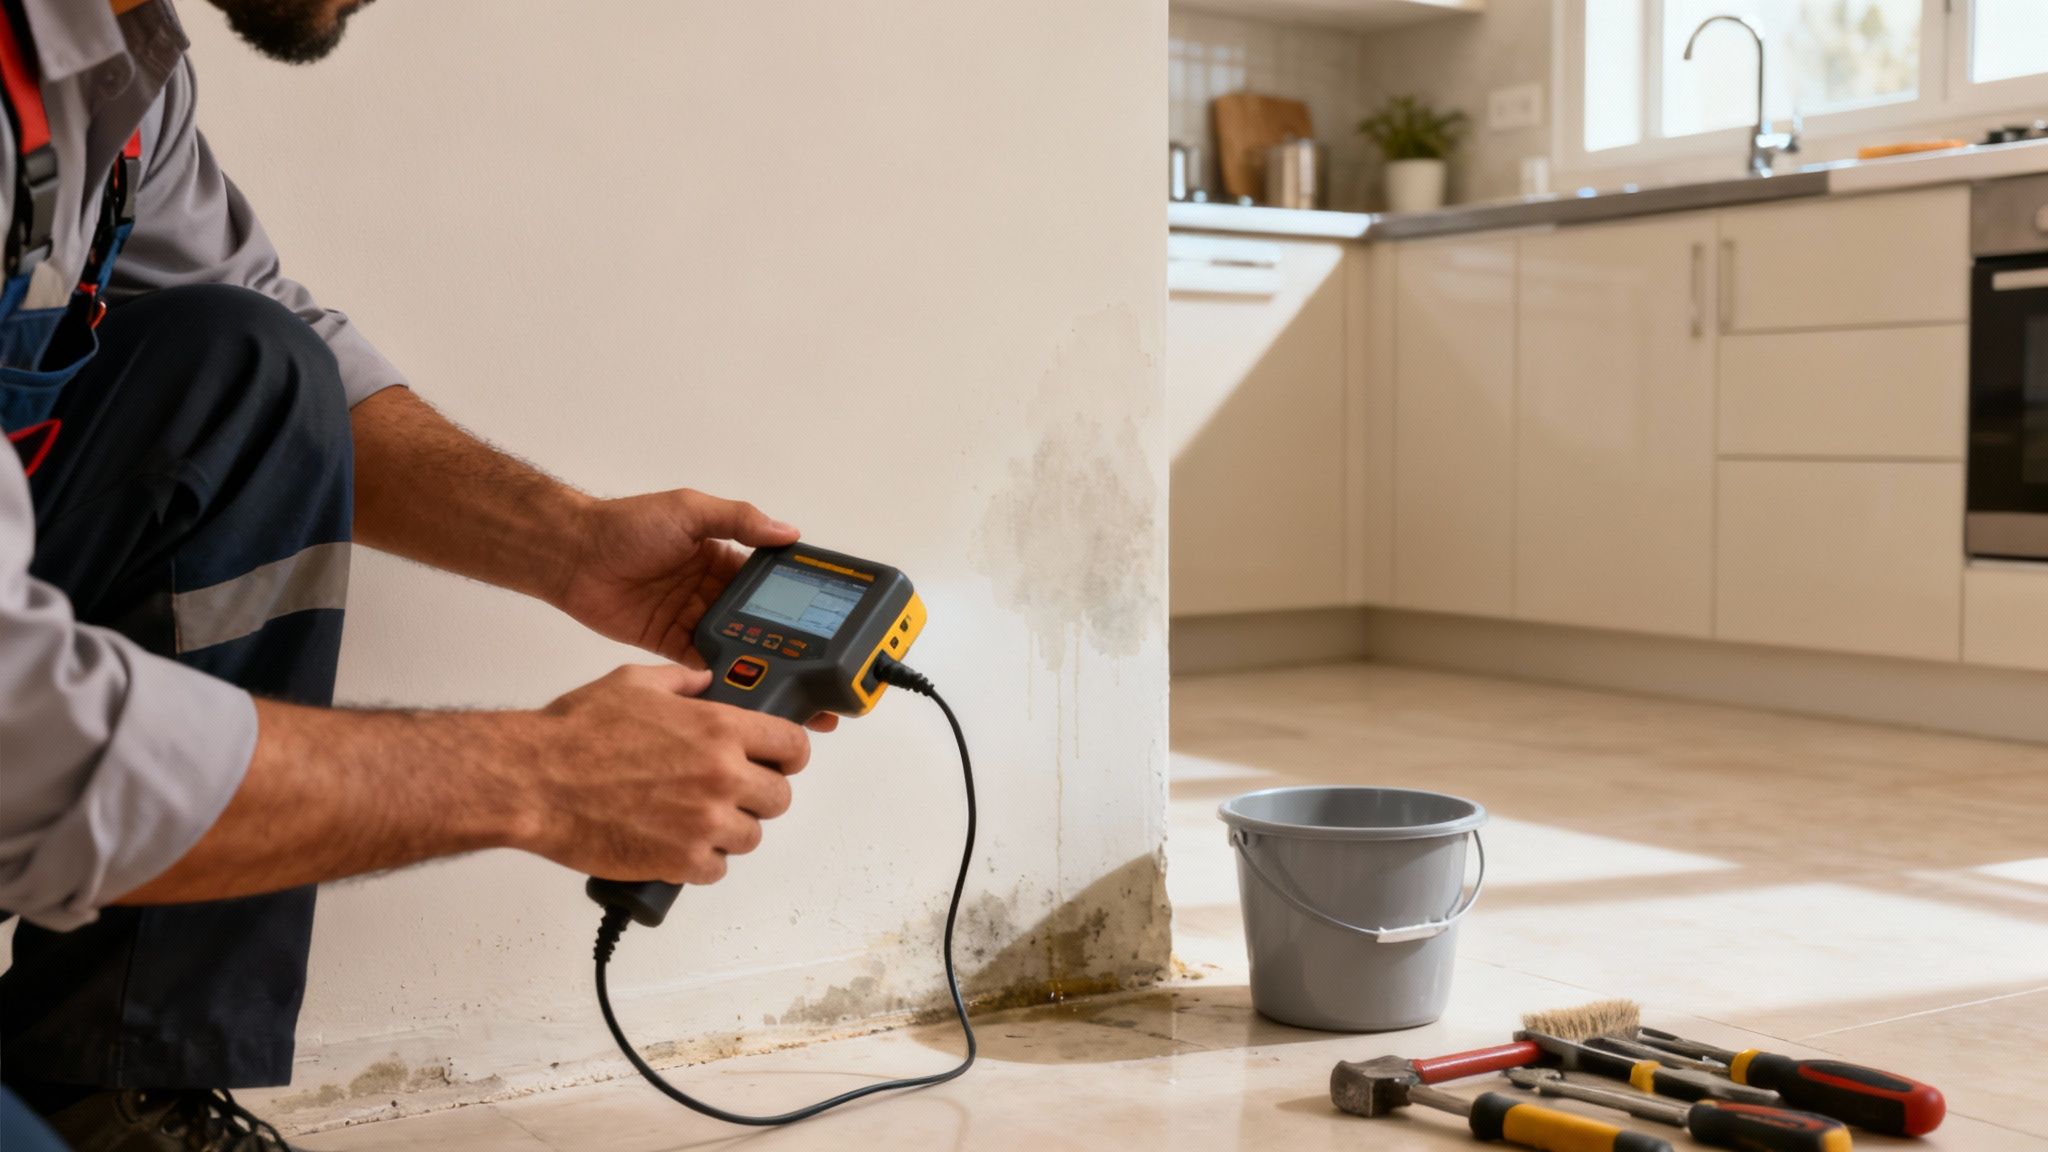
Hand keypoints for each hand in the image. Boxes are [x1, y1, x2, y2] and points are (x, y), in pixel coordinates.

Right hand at [523, 664, 808, 884]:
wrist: (534, 782)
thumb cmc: (576, 733)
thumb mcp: (633, 684)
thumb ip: (680, 681)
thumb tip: (703, 680)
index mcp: (719, 729)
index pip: (793, 746)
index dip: (789, 755)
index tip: (779, 761)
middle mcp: (722, 776)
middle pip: (779, 798)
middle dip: (758, 795)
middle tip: (728, 793)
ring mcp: (705, 822)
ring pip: (750, 837)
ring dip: (729, 831)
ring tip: (695, 820)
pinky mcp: (681, 862)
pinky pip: (716, 870)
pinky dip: (700, 862)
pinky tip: (677, 846)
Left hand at [556, 488, 836, 731]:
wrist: (573, 555)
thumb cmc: (627, 525)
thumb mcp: (689, 511)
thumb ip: (738, 520)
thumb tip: (788, 531)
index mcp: (723, 556)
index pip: (770, 583)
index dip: (795, 601)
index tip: (825, 621)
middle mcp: (712, 589)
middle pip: (758, 620)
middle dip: (786, 642)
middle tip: (818, 668)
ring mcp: (692, 618)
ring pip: (735, 645)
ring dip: (758, 662)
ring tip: (789, 686)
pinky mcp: (669, 643)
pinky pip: (702, 664)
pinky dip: (721, 677)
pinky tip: (745, 691)